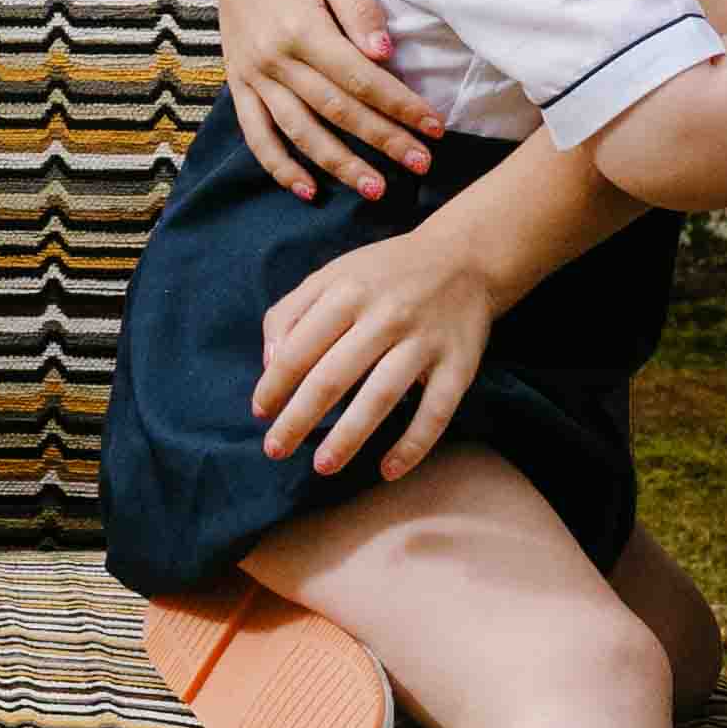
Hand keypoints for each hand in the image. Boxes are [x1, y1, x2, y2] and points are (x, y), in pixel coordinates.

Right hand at [216, 0, 434, 198]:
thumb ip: (358, 8)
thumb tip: (384, 55)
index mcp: (300, 28)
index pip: (361, 79)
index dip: (400, 106)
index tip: (435, 128)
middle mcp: (273, 58)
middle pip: (337, 111)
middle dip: (382, 141)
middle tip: (421, 165)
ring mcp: (252, 74)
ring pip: (299, 131)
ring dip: (338, 165)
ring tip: (375, 190)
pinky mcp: (238, 80)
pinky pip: (256, 133)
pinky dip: (278, 165)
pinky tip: (307, 190)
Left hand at [255, 219, 503, 483]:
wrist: (465, 257)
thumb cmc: (384, 275)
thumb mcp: (331, 275)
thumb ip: (290, 313)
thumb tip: (268, 365)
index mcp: (348, 291)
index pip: (300, 348)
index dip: (274, 385)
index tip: (261, 413)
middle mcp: (386, 315)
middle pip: (333, 377)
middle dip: (298, 419)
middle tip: (275, 450)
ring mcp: (425, 341)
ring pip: (381, 396)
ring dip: (348, 437)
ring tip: (322, 466)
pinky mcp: (459, 364)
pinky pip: (436, 412)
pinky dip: (413, 444)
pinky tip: (388, 470)